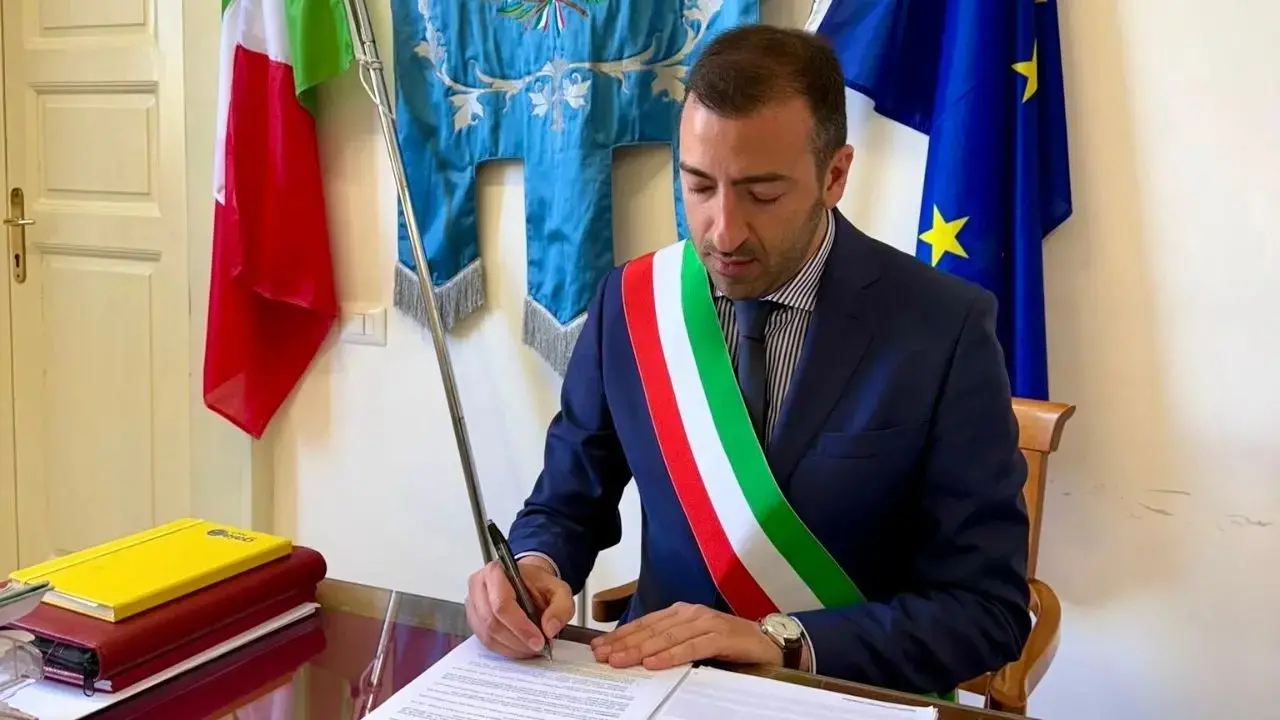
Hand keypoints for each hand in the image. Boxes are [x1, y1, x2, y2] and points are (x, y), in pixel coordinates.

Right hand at [465, 557, 573, 658]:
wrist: (527, 583)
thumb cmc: (537, 584)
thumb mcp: (559, 590)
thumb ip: (561, 607)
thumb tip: (550, 628)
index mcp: (497, 572)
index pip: (502, 604)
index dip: (520, 626)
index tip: (538, 640)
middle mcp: (479, 586)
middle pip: (492, 622)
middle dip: (518, 640)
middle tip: (537, 647)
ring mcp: (473, 604)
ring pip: (488, 635)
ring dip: (512, 647)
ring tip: (530, 648)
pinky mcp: (473, 620)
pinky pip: (485, 641)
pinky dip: (505, 649)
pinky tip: (519, 647)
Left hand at [589, 602, 782, 670]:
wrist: (768, 643)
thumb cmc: (729, 644)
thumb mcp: (694, 640)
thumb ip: (671, 642)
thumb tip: (638, 655)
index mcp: (681, 613)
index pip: (645, 624)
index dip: (621, 635)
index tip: (599, 647)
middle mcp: (691, 613)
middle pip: (651, 630)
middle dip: (624, 644)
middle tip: (602, 656)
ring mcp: (706, 623)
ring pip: (667, 637)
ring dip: (641, 650)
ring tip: (620, 660)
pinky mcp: (720, 636)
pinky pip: (691, 647)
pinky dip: (671, 655)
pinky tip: (654, 664)